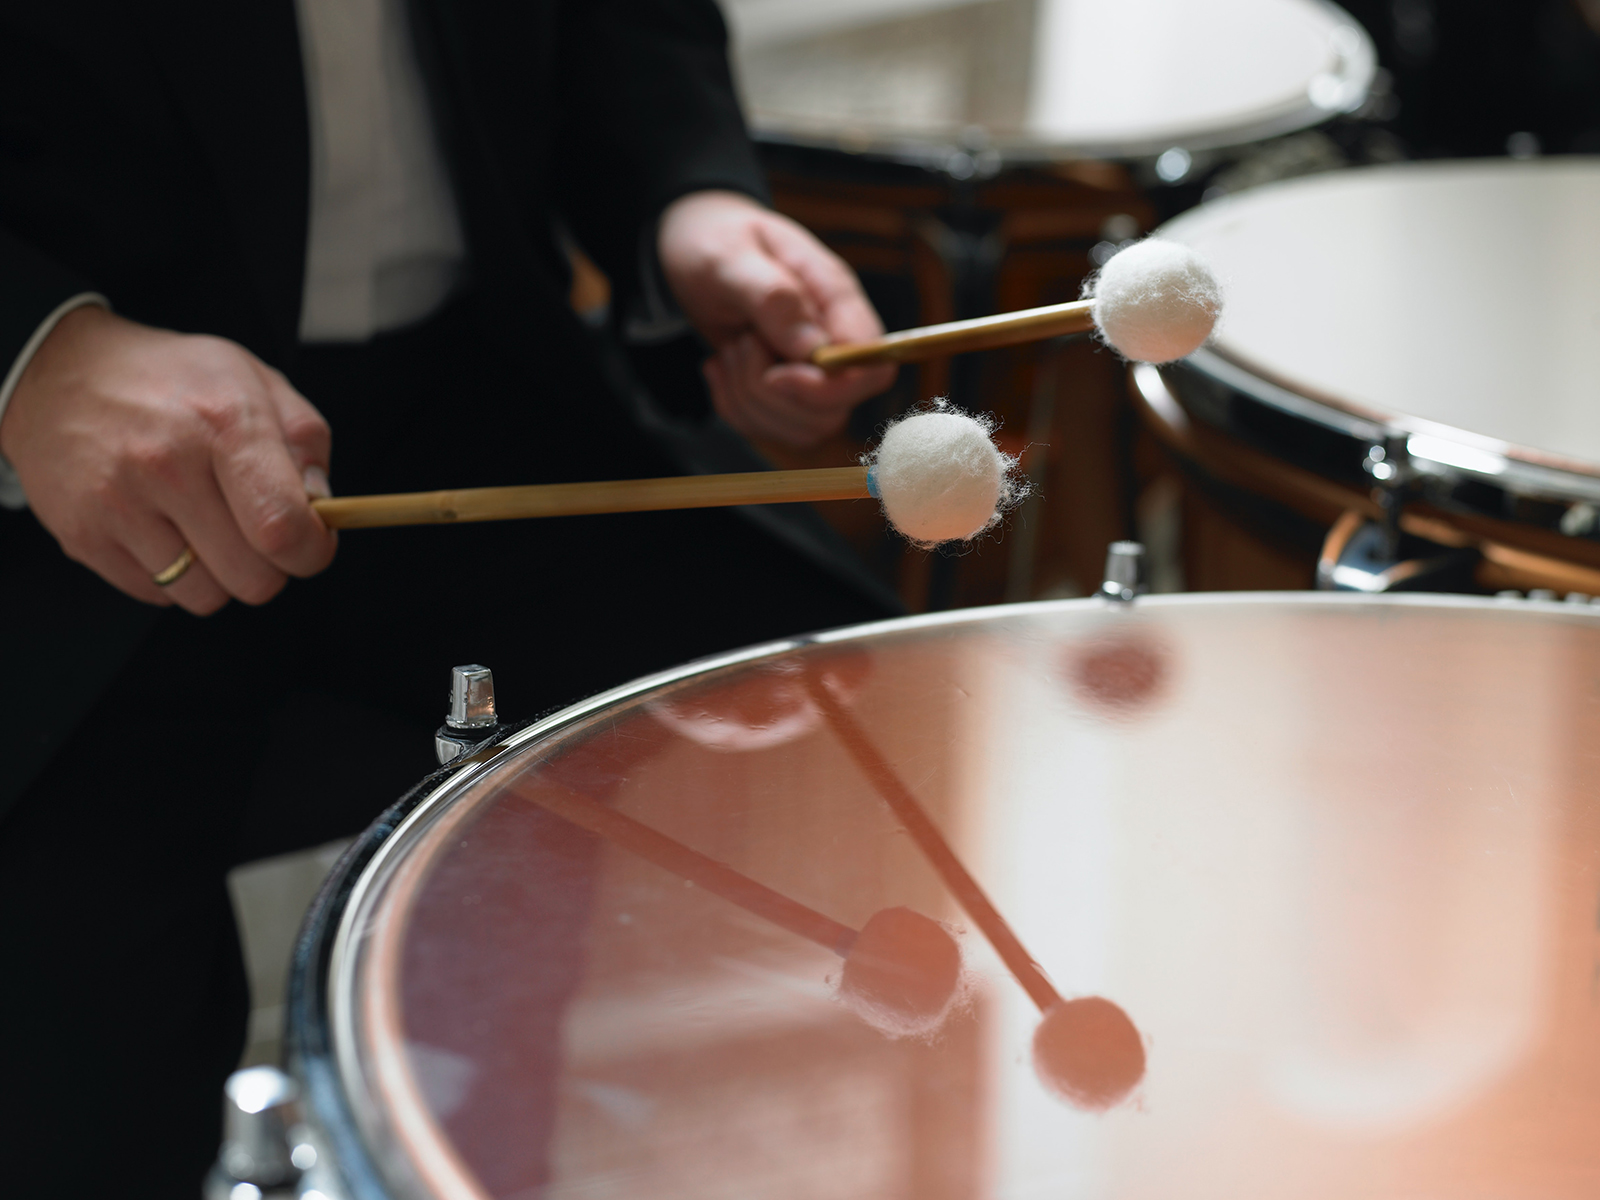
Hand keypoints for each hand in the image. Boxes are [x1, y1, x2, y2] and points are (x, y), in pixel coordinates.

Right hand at [0, 306, 336, 613]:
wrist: (60, 374)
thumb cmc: (171, 381)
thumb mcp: (254, 381)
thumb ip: (305, 442)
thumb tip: (322, 507)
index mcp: (223, 421)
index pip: (284, 527)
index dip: (313, 551)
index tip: (312, 543)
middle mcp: (166, 464)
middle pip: (253, 578)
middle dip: (270, 566)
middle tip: (255, 531)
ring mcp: (118, 504)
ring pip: (206, 597)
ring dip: (219, 575)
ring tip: (205, 525)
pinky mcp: (84, 536)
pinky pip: (157, 595)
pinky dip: (171, 574)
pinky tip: (163, 528)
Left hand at [657, 190, 894, 447]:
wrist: (693, 246)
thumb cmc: (714, 240)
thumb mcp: (730, 258)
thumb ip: (773, 298)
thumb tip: (813, 349)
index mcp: (835, 299)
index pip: (874, 366)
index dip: (829, 388)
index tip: (776, 373)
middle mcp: (832, 339)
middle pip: (836, 410)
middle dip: (773, 395)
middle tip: (740, 344)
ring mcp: (810, 370)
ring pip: (802, 427)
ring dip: (750, 401)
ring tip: (731, 350)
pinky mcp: (783, 391)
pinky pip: (769, 429)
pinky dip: (734, 408)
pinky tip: (720, 367)